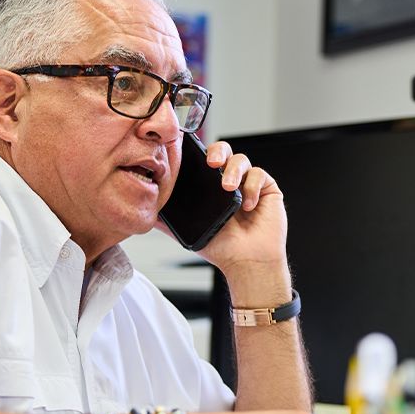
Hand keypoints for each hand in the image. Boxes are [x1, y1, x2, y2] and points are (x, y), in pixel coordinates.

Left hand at [163, 140, 287, 274]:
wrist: (247, 262)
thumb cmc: (222, 248)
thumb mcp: (188, 231)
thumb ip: (168, 220)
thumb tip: (147, 210)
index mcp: (210, 187)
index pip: (203, 160)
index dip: (198, 153)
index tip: (190, 155)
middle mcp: (229, 181)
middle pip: (223, 151)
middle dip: (217, 151)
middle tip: (212, 163)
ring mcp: (249, 184)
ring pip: (241, 160)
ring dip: (233, 170)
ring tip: (228, 188)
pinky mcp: (267, 189)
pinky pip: (259, 175)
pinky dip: (252, 187)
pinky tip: (247, 205)